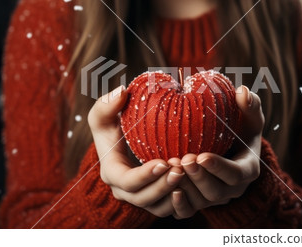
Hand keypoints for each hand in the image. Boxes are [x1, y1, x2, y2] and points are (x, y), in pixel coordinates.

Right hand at [88, 85, 184, 216]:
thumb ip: (107, 103)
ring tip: (189, 175)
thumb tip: (121, 93)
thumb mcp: (105, 113)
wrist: (128, 139)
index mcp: (112, 173)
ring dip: (174, 195)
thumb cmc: (115, 124)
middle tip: (181, 169)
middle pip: (143, 198)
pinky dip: (182, 202)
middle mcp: (125, 191)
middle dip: (162, 186)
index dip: (144, 176)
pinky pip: (170, 208)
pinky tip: (196, 186)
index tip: (163, 162)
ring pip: (158, 207)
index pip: (126, 181)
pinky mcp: (157, 200)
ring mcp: (142, 198)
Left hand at [168, 86, 263, 218]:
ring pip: (201, 201)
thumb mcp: (249, 117)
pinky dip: (179, 204)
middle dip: (199, 178)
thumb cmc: (240, 129)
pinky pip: (189, 210)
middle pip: (216, 191)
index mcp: (247, 169)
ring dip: (185, 188)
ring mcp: (215, 198)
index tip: (202, 155)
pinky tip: (169, 189)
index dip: (219, 168)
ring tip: (171, 169)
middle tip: (183, 160)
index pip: (236, 174)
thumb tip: (242, 92)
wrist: (231, 149)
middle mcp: (232, 189)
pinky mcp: (200, 202)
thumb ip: (249, 104)